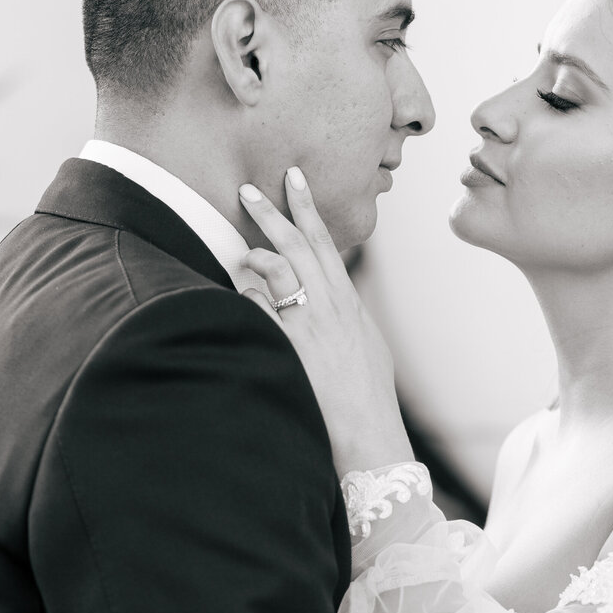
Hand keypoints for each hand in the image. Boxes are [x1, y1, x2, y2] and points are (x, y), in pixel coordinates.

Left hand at [236, 169, 413, 476]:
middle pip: (298, 245)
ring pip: (279, 269)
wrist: (370, 434)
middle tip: (248, 187)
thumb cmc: (368, 397)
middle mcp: (330, 306)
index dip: (307, 208)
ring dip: (257, 254)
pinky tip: (241, 296)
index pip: (324, 243)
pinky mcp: (292, 348)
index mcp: (348, 302)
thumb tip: (336, 302)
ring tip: (242, 250)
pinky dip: (248, 298)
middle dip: (272, 211)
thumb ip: (347, 319)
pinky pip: (261, 310)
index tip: (293, 178)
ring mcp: (311, 326)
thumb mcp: (366, 346)